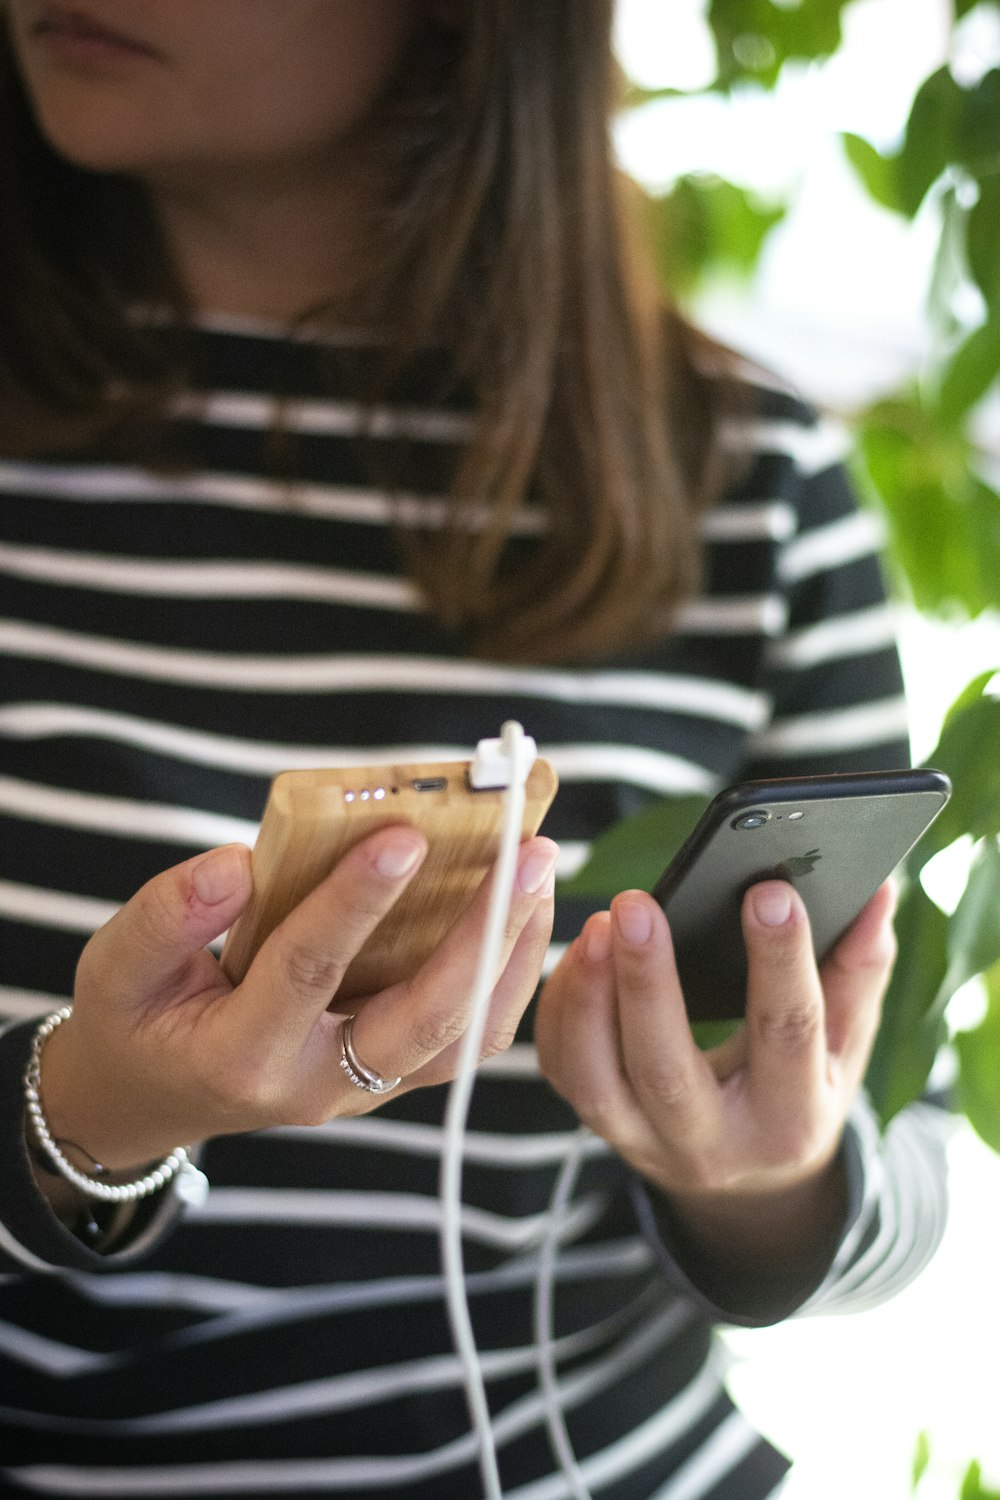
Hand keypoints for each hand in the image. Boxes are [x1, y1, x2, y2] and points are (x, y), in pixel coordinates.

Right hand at [38, 828, 557, 1172]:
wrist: (152, 1097)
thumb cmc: (138, 1019)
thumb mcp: (115, 966)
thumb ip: (168, 914)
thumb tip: (238, 861)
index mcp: (242, 1055)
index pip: (309, 970)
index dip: (356, 901)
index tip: (406, 833)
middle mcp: (319, 1084)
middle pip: (426, 1017)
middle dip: (485, 934)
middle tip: (531, 852)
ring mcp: (366, 1088)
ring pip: (467, 1036)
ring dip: (514, 954)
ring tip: (541, 871)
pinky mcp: (393, 1075)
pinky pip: (469, 1035)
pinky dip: (508, 974)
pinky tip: (525, 908)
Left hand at [535, 879, 896, 1281]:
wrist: (747, 1182)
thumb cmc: (799, 1092)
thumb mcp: (844, 1047)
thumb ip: (858, 973)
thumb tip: (877, 893)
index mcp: (790, 1119)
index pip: (786, 1034)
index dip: (780, 961)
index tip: (768, 891)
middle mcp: (712, 1144)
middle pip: (668, 1068)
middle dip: (649, 982)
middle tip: (636, 904)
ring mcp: (647, 1143)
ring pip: (598, 1081)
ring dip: (588, 999)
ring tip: (597, 925)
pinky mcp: (601, 1128)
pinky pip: (564, 1072)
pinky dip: (561, 1011)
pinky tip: (576, 954)